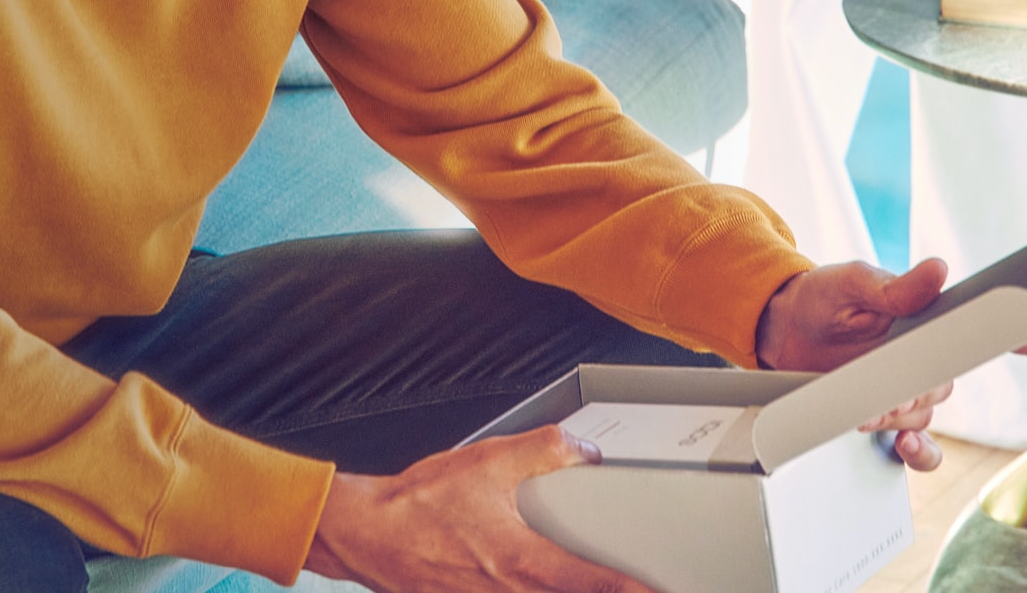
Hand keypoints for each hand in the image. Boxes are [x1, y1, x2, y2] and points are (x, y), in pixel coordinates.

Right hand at [303, 426, 656, 592]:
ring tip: (587, 586)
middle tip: (640, 592)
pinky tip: (534, 587)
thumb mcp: (486, 462)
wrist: (362, 534)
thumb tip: (583, 449)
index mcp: (525, 564)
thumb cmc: (417, 504)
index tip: (664, 592)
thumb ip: (543, 451)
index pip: (599, 587)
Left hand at [753, 257, 1026, 471]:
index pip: (979, 329)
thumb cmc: (823, 296)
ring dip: (899, 413)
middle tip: (888, 381)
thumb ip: (894, 285)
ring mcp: (907, 390)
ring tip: (866, 403)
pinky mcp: (885, 417)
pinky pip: (918, 447)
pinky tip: (902, 447)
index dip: (1016, 336)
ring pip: (925, 415)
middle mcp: (925, 357)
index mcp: (927, 319)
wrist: (779, 328)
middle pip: (945, 382)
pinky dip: (918, 454)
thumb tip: (937, 269)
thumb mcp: (853, 282)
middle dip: (919, 387)